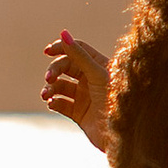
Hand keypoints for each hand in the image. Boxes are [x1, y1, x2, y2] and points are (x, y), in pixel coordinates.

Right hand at [42, 31, 110, 150]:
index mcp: (99, 66)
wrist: (121, 134)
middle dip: (54, 71)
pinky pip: (61, 104)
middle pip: (65, 67)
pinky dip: (54, 102)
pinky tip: (52, 103)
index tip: (48, 51)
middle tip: (49, 79)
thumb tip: (63, 33)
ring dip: (50, 88)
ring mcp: (84, 96)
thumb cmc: (115, 100)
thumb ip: (78, 55)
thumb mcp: (96, 74)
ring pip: (60, 87)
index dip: (61, 47)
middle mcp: (91, 79)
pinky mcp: (79, 114)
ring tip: (46, 95)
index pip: (76, 49)